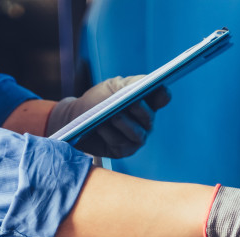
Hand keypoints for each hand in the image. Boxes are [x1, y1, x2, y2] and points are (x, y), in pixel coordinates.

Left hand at [45, 75, 170, 158]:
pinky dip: (109, 134)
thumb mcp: (112, 87)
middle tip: (133, 103)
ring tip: (114, 116)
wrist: (77, 117)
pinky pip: (119, 144)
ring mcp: (134, 138)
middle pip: (149, 117)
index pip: (162, 98)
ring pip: (136, 134)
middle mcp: (145, 123)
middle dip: (141, 110)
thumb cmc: (98, 100)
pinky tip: (100, 127)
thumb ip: (130, 84)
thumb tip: (147, 82)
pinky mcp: (121, 151)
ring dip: (124, 124)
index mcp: (146, 103)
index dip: (162, 94)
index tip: (159, 87)